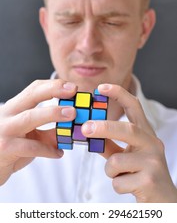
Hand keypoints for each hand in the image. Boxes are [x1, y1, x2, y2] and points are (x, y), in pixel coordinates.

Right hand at [0, 79, 75, 184]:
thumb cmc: (9, 149)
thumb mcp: (28, 137)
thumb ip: (47, 133)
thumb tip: (70, 132)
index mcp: (14, 108)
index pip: (34, 89)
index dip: (53, 85)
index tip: (71, 87)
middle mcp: (8, 115)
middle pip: (31, 96)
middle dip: (53, 90)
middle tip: (73, 91)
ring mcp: (5, 130)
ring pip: (30, 117)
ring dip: (53, 113)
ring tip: (71, 114)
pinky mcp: (6, 148)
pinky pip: (31, 146)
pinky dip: (48, 150)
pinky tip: (59, 153)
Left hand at [82, 84, 176, 202]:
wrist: (164, 200)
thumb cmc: (141, 173)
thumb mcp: (126, 154)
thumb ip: (109, 143)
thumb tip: (85, 133)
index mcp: (146, 133)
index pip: (134, 107)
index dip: (118, 94)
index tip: (100, 88)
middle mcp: (152, 143)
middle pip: (127, 129)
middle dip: (104, 127)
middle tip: (85, 128)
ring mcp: (153, 162)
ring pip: (116, 161)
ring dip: (110, 170)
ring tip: (120, 175)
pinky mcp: (150, 181)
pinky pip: (118, 182)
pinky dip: (117, 185)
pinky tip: (129, 186)